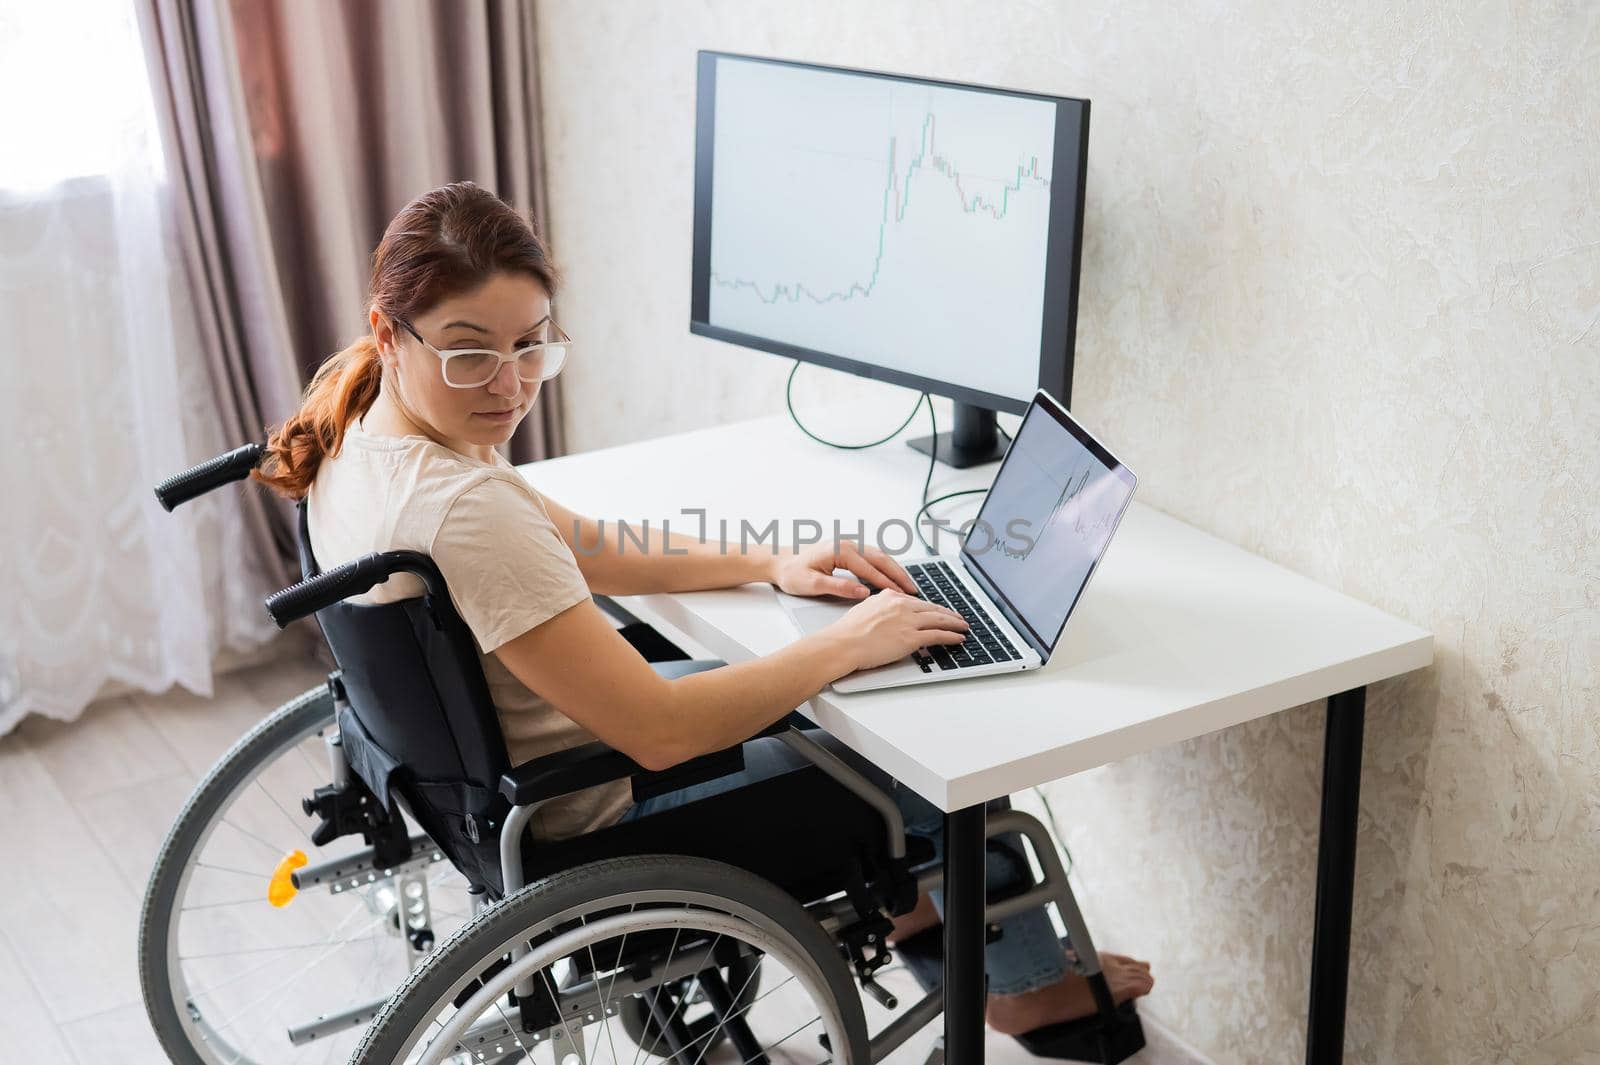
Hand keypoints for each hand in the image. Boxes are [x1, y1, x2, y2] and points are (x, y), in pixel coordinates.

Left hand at [771, 539, 919, 599]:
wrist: (778, 560)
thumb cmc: (792, 572)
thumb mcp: (813, 584)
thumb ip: (839, 587)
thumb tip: (863, 592)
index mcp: (840, 550)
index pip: (870, 569)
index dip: (887, 583)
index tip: (901, 594)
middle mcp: (848, 544)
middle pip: (880, 558)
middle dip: (898, 574)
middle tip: (913, 589)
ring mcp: (848, 545)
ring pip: (878, 555)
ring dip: (894, 569)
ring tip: (907, 584)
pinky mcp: (847, 550)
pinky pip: (871, 556)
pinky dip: (884, 566)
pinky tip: (891, 576)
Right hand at [825, 589, 968, 672]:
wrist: (843, 643)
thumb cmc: (848, 631)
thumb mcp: (864, 608)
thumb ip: (880, 605)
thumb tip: (886, 607)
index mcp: (890, 596)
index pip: (918, 601)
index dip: (932, 607)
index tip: (939, 610)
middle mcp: (902, 605)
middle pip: (933, 608)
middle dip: (949, 613)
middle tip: (959, 618)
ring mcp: (908, 621)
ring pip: (939, 620)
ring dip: (955, 624)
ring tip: (964, 627)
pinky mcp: (912, 638)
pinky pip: (938, 635)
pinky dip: (951, 636)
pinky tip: (959, 638)